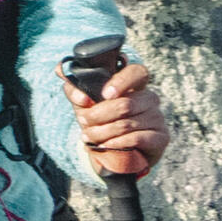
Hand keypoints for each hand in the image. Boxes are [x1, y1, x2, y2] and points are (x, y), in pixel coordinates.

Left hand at [70, 60, 169, 177]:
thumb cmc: (101, 120)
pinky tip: (105, 145)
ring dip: (102, 132)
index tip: (104, 94)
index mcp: (134, 84)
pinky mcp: (161, 137)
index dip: (121, 82)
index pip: (137, 72)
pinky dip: (116, 143)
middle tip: (84, 122)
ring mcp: (157, 117)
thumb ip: (73, 86)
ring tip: (89, 136)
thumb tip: (60, 70)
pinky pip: (137, 138)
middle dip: (98, 115)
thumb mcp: (85, 104)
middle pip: (125, 104)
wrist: (114, 151)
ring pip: (127, 123)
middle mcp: (149, 98)